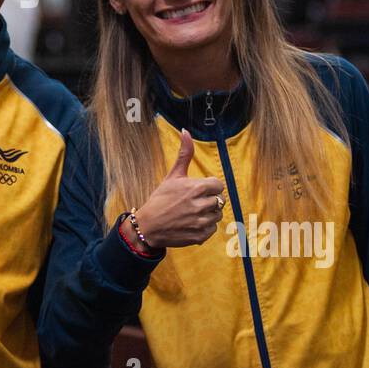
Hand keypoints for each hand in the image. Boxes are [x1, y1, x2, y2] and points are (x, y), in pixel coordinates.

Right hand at [132, 130, 225, 248]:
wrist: (148, 226)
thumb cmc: (160, 199)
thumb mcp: (172, 176)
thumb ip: (184, 154)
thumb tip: (186, 131)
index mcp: (196, 187)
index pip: (218, 185)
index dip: (210, 187)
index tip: (199, 190)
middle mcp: (200, 205)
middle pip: (219, 200)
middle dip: (209, 200)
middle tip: (194, 202)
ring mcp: (201, 221)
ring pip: (217, 215)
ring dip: (208, 214)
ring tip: (192, 213)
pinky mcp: (200, 236)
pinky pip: (212, 229)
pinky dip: (204, 227)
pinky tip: (191, 223)